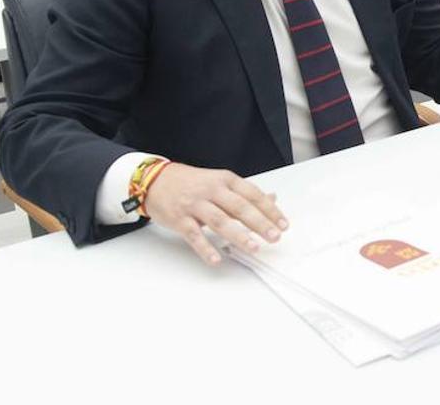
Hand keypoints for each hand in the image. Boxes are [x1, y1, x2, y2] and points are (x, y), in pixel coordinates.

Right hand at [143, 163, 288, 265]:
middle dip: (260, 223)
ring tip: (253, 248)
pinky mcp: (180, 219)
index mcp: (225, 180)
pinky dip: (205, 248)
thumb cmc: (190, 183)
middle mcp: (212, 190)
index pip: (253, 194)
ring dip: (238, 235)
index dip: (270, 210)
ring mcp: (195, 205)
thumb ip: (244, 193)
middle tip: (275, 236)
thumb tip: (273, 199)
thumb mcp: (219, 181)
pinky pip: (194, 235)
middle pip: (239, 207)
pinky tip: (216, 259)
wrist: (155, 180)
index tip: (283, 224)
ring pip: (219, 221)